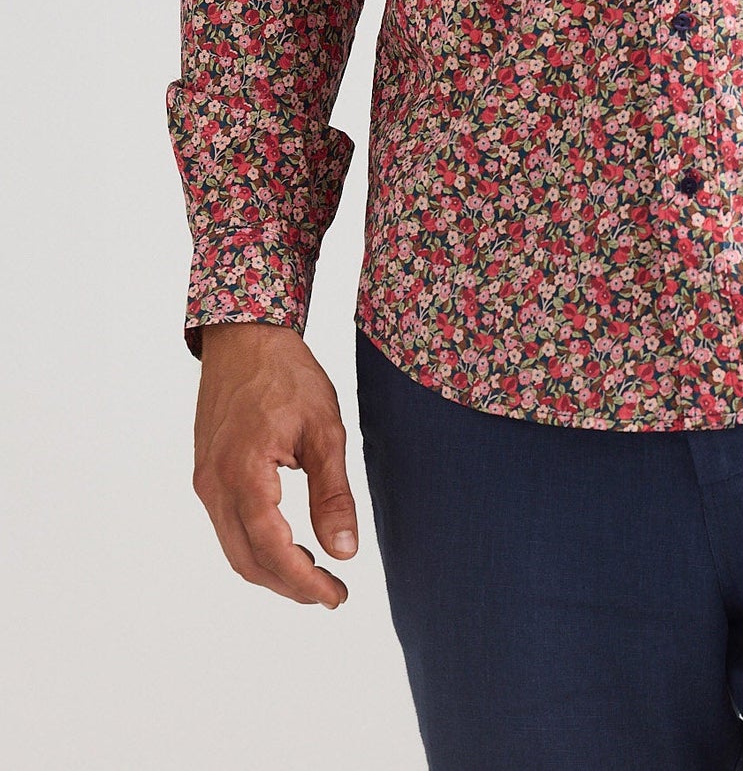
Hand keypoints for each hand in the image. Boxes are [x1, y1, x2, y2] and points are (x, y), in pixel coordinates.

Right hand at [191, 321, 359, 606]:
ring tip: (315, 573)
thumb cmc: (287, 374)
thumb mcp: (325, 430)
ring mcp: (205, 482)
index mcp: (244, 474)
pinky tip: (289, 543)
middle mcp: (215, 485)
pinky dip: (256, 545)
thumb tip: (345, 551)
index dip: (305, 582)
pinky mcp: (206, 475)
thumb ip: (333, 494)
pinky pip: (228, 526)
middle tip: (331, 593)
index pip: (273, 550)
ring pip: (234, 548)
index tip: (336, 596)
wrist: (245, 336)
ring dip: (272, 569)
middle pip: (248, 560)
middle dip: (290, 585)